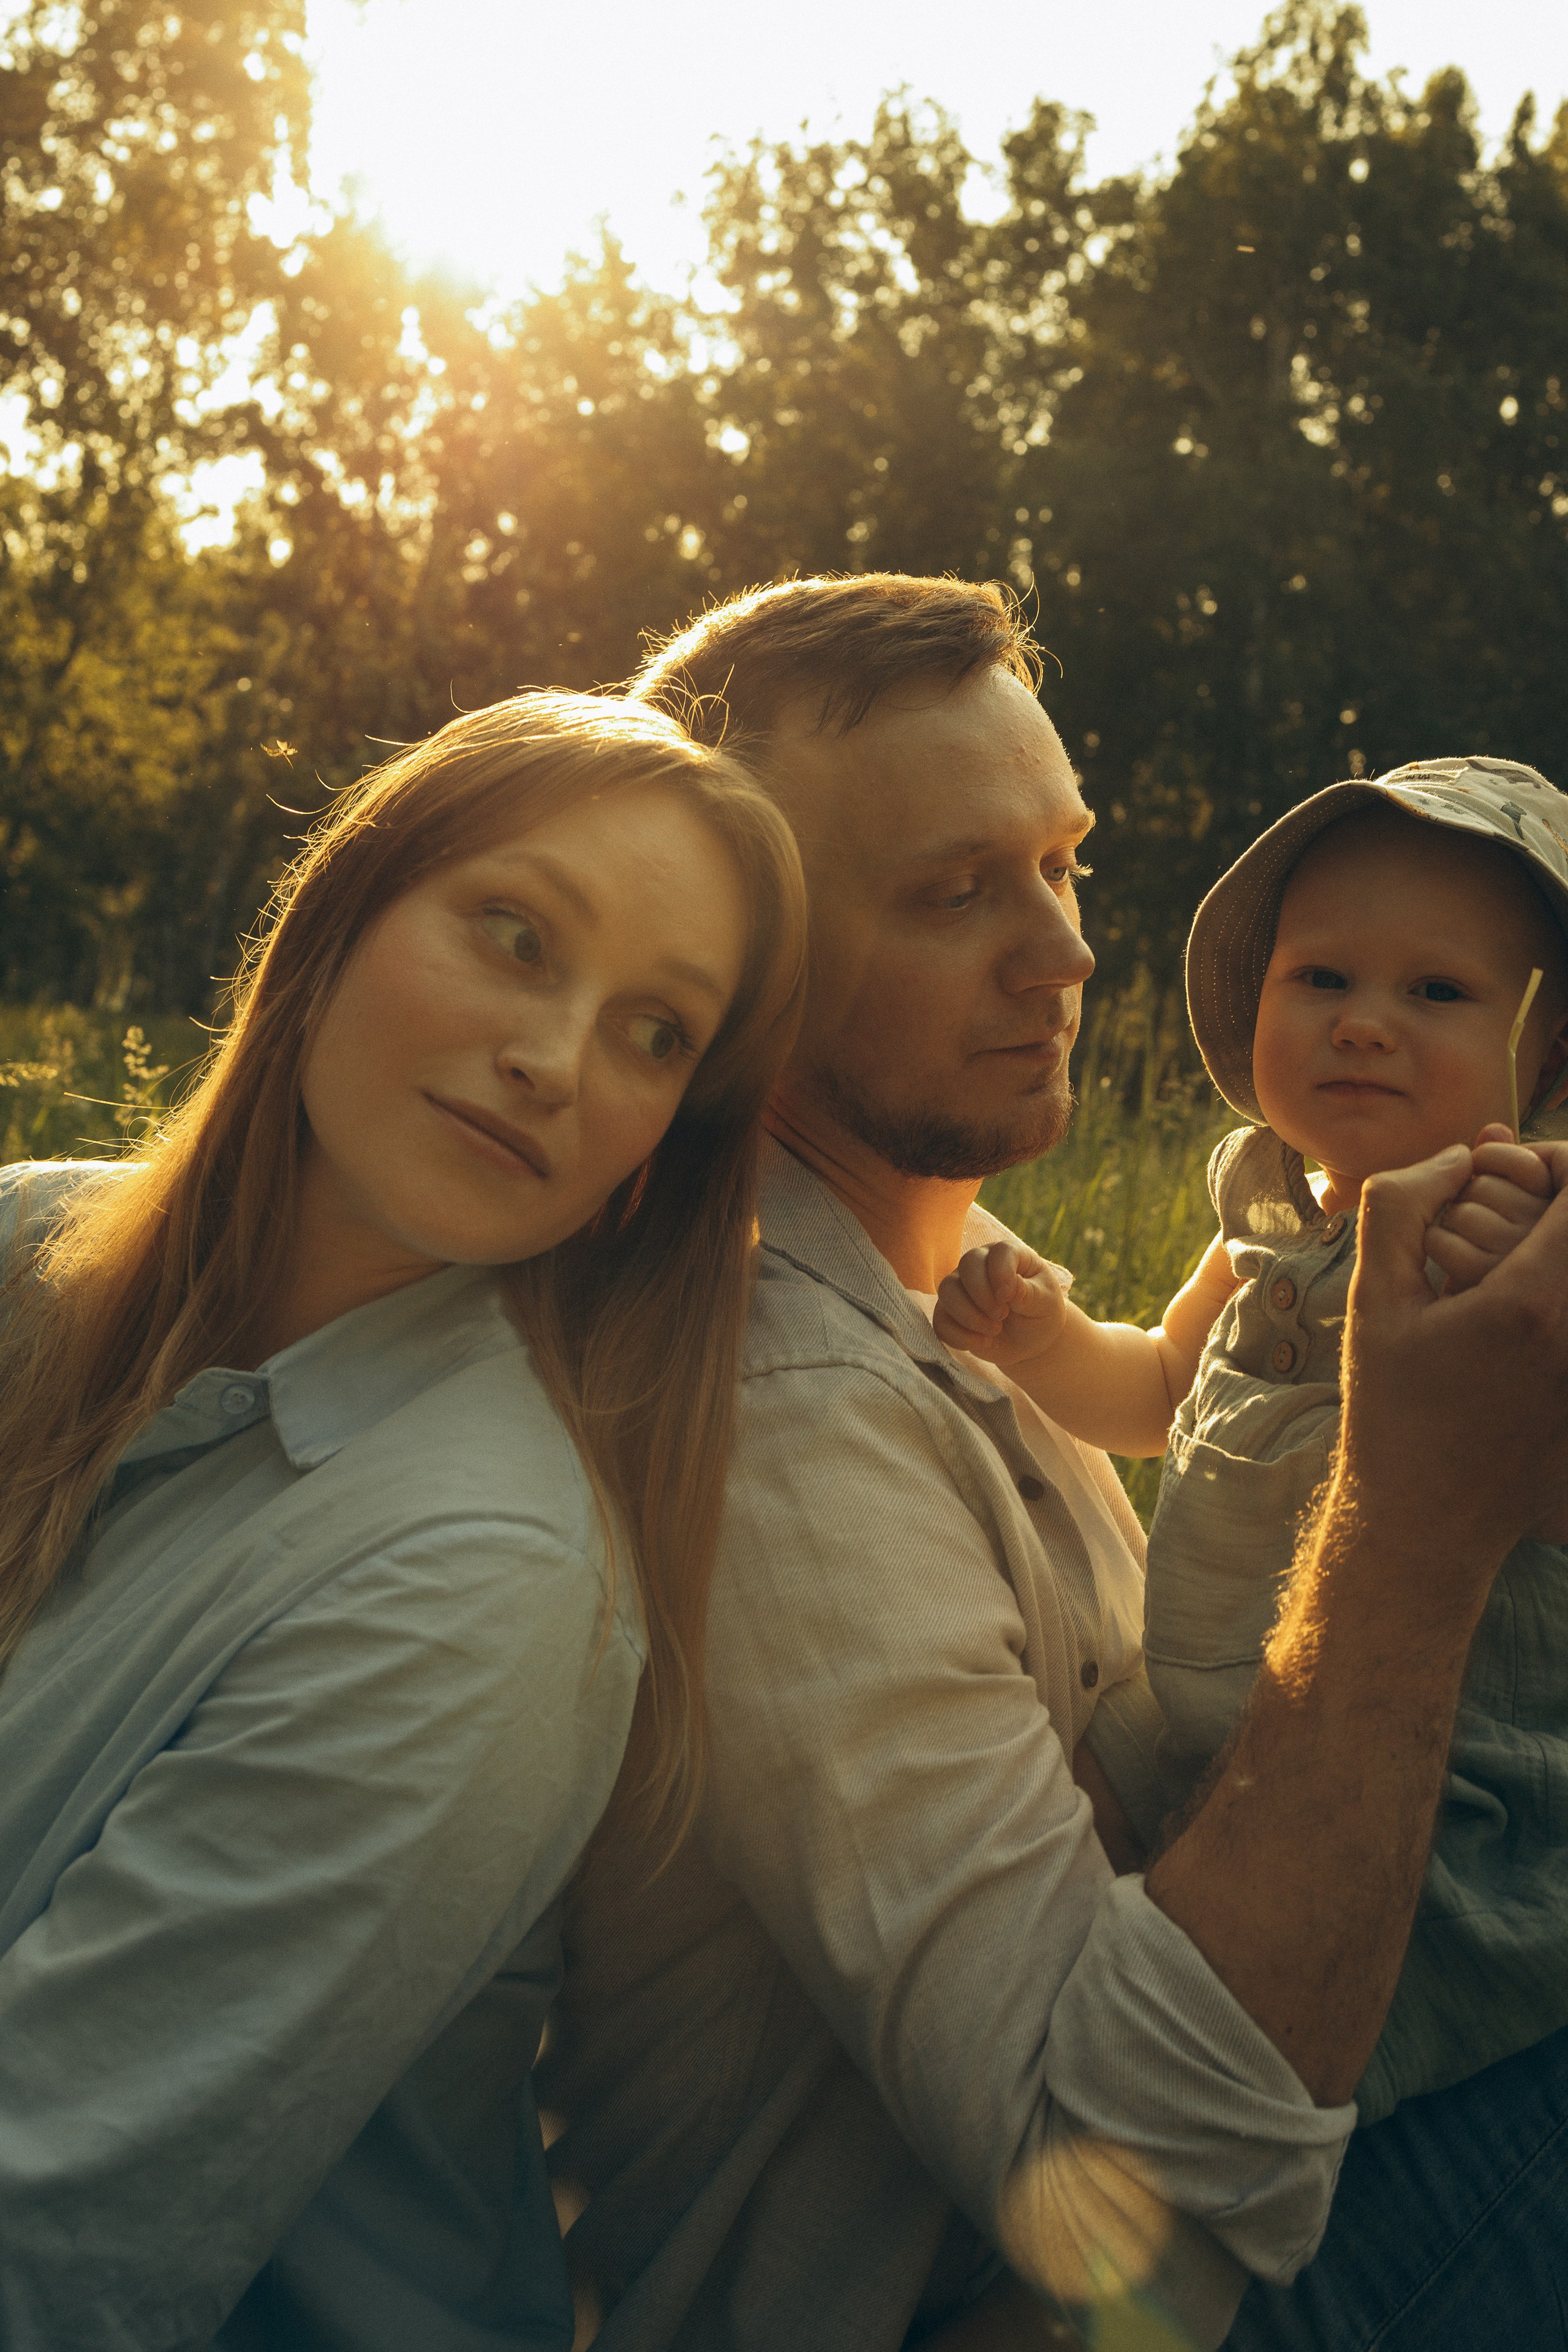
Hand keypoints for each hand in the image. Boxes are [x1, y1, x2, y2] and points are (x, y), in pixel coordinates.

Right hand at [932, 1240, 1067, 1371]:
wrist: (1028, 1340)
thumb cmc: (1040, 1313)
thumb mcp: (1046, 1303)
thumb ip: (1030, 1293)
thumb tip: (1011, 1288)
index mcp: (1009, 1255)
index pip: (999, 1252)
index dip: (1001, 1273)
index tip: (1009, 1298)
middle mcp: (981, 1264)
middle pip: (967, 1264)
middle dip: (983, 1294)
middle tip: (1002, 1316)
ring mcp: (961, 1286)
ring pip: (947, 1290)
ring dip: (969, 1315)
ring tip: (994, 1331)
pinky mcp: (949, 1312)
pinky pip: (940, 1320)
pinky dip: (959, 1335)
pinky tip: (983, 1342)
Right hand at [1344, 1140, 1567, 1572]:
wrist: (1428, 1515)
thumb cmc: (1392, 1408)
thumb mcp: (1372, 1299)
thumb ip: (1399, 1208)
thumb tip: (1455, 1158)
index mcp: (1528, 1302)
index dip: (1550, 1158)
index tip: (1506, 1164)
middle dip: (1552, 1191)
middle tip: (1504, 1195)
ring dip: (1552, 1238)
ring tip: (1505, 1244)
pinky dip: (1552, 1278)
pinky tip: (1514, 1288)